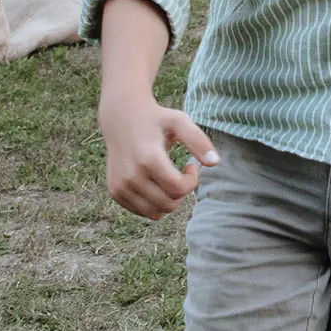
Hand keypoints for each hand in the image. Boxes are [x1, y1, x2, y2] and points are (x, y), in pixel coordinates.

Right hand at [98, 92, 217, 219]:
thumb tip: (215, 163)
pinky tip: (156, 183)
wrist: (121, 117)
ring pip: (155, 213)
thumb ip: (199, 141)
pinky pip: (141, 211)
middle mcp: (130, 176)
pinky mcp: (115, 192)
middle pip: (168, 204)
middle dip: (182, 192)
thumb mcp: (180, 122)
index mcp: (148, 159)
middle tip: (182, 173)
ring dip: (169, 200)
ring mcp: (120, 186)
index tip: (191, 165)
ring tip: (170, 179)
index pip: (178, 189)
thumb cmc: (156, 119)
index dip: (192, 181)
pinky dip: (154, 203)